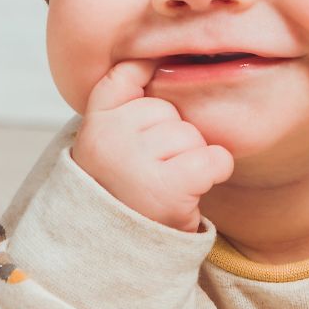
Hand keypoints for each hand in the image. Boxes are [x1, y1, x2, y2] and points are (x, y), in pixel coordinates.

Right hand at [70, 59, 234, 231]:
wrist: (118, 253)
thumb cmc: (124, 191)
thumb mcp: (109, 143)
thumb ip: (122, 100)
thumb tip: (150, 56)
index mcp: (94, 124)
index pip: (125, 75)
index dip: (145, 80)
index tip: (149, 100)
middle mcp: (110, 139)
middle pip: (169, 110)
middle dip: (173, 139)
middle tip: (154, 172)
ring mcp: (137, 162)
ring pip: (192, 135)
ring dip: (190, 160)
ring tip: (167, 184)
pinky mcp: (168, 186)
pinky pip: (213, 157)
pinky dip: (215, 170)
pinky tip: (194, 188)